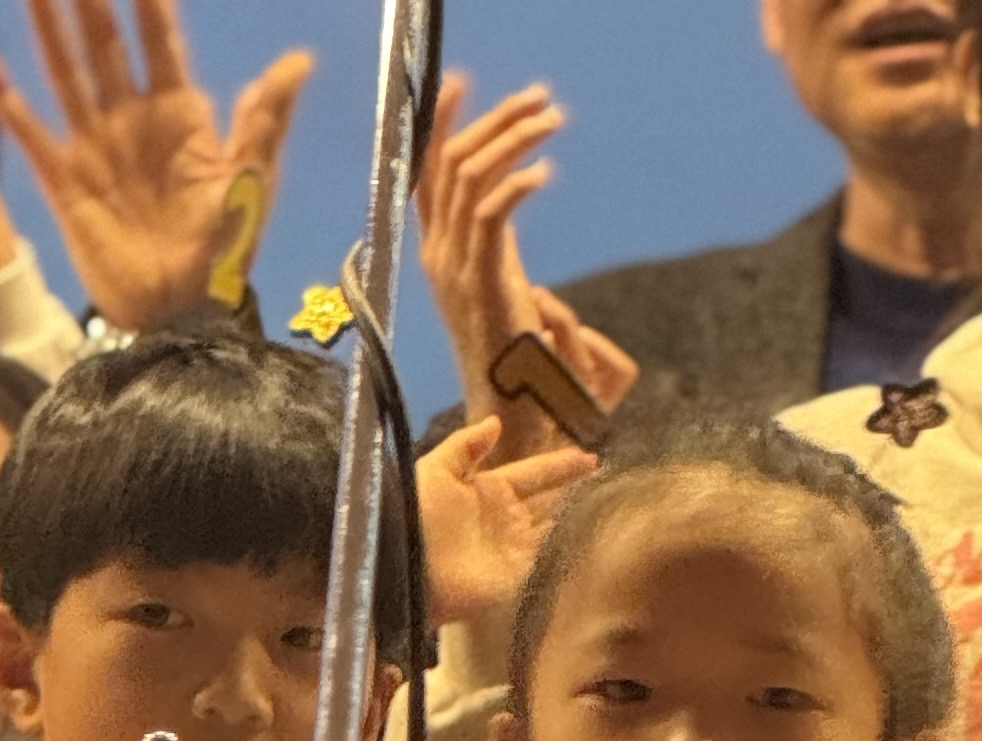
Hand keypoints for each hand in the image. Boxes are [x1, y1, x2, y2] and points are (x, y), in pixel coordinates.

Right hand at [0, 0, 312, 334]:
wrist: (183, 318)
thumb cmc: (224, 253)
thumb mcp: (251, 185)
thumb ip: (265, 122)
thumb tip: (298, 62)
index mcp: (179, 114)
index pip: (158, 36)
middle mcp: (130, 117)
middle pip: (103, 38)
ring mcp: (95, 145)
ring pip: (64, 69)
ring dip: (45, 24)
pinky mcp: (66, 182)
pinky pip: (31, 132)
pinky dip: (4, 97)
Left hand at [416, 412, 593, 637]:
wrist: (407, 568)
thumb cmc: (416, 516)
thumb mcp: (436, 469)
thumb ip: (466, 445)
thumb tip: (496, 422)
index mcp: (490, 489)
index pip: (535, 473)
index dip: (560, 465)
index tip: (589, 458)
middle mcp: (508, 518)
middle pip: (550, 501)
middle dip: (576, 491)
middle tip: (609, 480)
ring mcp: (515, 548)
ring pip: (555, 528)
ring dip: (578, 517)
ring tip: (610, 503)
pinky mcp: (518, 576)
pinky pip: (550, 558)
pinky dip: (569, 548)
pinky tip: (593, 536)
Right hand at [418, 72, 637, 447]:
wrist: (510, 414)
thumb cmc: (516, 357)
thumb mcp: (503, 285)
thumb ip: (498, 244)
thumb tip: (510, 201)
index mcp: (438, 254)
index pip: (428, 174)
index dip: (440, 125)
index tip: (461, 85)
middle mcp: (438, 256)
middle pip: (452, 162)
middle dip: (496, 119)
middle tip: (540, 99)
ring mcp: (455, 268)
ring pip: (470, 176)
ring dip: (514, 139)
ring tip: (552, 121)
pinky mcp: (482, 280)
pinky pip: (491, 212)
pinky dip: (518, 183)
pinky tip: (546, 172)